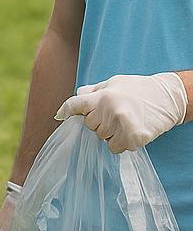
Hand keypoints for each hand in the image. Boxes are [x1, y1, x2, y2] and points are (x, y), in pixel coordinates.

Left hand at [56, 72, 186, 153]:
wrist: (170, 97)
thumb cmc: (139, 89)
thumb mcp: (114, 83)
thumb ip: (92, 91)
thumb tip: (74, 99)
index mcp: (103, 95)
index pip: (75, 104)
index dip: (67, 111)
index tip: (60, 115)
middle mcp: (109, 110)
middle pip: (89, 125)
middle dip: (98, 122)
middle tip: (114, 114)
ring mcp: (121, 125)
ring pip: (101, 138)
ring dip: (110, 133)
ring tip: (125, 121)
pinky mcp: (133, 138)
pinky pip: (115, 148)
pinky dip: (121, 143)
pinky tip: (131, 131)